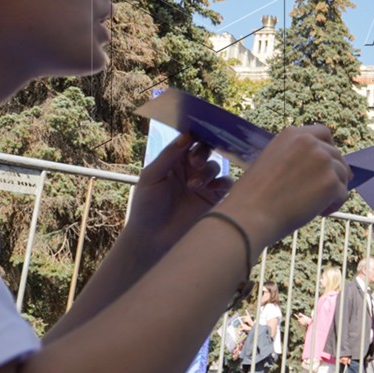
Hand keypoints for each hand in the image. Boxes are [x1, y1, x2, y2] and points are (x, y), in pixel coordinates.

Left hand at [123, 132, 233, 261]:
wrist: (153, 239)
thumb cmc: (146, 206)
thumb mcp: (152, 176)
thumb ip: (169, 155)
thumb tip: (187, 135)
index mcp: (174, 161)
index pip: (188, 141)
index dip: (194, 135)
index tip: (197, 133)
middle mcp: (190, 170)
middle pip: (205, 150)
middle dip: (202, 153)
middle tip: (195, 163)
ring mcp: (204, 184)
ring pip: (215, 166)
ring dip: (207, 172)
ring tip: (193, 187)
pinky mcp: (214, 199)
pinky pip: (226, 184)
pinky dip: (222, 183)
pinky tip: (212, 189)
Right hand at [217, 125, 350, 248]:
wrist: (250, 214)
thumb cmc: (254, 195)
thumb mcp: (271, 160)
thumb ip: (295, 157)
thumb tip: (320, 166)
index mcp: (292, 134)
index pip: (323, 133)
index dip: (329, 148)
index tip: (328, 162)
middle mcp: (310, 142)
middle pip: (336, 155)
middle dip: (333, 173)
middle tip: (323, 192)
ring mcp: (322, 160)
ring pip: (342, 174)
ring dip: (334, 190)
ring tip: (316, 205)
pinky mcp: (331, 182)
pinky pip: (343, 194)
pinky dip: (335, 205)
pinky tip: (319, 212)